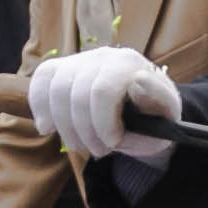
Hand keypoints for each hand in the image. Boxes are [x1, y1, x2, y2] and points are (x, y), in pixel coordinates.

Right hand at [25, 46, 180, 165]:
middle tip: (100, 151)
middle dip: (85, 131)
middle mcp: (103, 56)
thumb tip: (138, 81)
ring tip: (80, 144)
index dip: (102, 123)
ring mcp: (80, 60)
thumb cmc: (155, 117)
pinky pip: (41, 80)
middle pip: (75, 95)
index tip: (113, 143)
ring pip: (54, 90)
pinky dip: (40, 106)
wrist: (143, 115)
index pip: (102, 90)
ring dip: (64, 126)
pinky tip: (48, 127)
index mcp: (130, 64)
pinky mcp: (62, 69)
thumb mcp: (166, 115)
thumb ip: (157, 97)